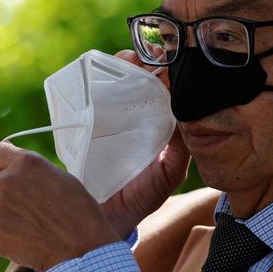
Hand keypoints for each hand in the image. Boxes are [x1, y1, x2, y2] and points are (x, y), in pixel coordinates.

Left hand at [0, 142, 118, 271]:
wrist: (83, 248)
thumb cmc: (80, 213)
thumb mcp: (61, 178)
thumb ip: (33, 172)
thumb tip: (19, 173)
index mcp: (26, 163)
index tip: (3, 172)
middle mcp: (6, 181)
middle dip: (6, 194)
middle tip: (29, 208)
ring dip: (6, 215)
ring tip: (33, 227)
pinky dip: (6, 236)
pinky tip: (28, 240)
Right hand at [98, 50, 191, 238]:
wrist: (104, 216)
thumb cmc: (141, 196)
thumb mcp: (169, 172)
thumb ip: (181, 148)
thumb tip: (187, 117)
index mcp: (156, 125)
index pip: (163, 90)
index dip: (166, 72)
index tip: (168, 58)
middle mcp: (133, 117)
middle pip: (140, 79)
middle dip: (145, 62)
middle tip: (148, 55)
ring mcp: (109, 117)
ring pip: (117, 81)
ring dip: (123, 65)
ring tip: (129, 58)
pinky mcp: (86, 121)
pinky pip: (90, 93)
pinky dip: (96, 78)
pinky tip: (103, 70)